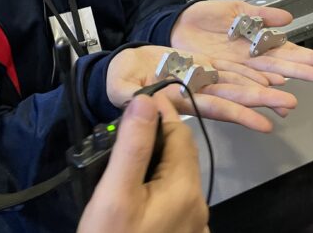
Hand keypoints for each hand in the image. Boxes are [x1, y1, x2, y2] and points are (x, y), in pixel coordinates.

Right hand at [78, 95, 207, 232]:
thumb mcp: (115, 194)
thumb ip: (132, 147)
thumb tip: (145, 102)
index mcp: (185, 188)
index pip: (180, 132)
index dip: (162, 110)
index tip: (142, 93)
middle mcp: (197, 205)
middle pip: (182, 154)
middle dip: (161, 130)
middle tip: (132, 117)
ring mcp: (193, 224)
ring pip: (178, 176)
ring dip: (160, 156)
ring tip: (132, 144)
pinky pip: (175, 199)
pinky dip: (160, 182)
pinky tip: (140, 182)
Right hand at [107, 45, 297, 131]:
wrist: (118, 72)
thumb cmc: (117, 84)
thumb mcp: (120, 90)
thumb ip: (130, 96)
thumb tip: (139, 102)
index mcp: (180, 102)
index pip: (215, 109)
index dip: (239, 114)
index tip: (264, 123)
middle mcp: (195, 94)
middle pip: (234, 98)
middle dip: (262, 101)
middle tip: (289, 103)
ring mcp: (199, 81)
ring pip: (235, 85)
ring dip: (260, 87)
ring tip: (286, 91)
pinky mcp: (198, 67)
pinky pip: (225, 70)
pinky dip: (246, 71)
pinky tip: (264, 74)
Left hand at [170, 0, 312, 84]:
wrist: (178, 23)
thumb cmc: (208, 16)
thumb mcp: (237, 9)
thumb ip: (261, 14)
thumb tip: (289, 19)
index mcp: (259, 42)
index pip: (290, 51)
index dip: (311, 57)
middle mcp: (252, 59)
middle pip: (283, 66)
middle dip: (305, 71)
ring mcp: (237, 67)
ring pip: (265, 77)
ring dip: (283, 84)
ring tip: (303, 88)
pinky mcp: (217, 72)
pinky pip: (239, 79)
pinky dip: (255, 85)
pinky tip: (271, 89)